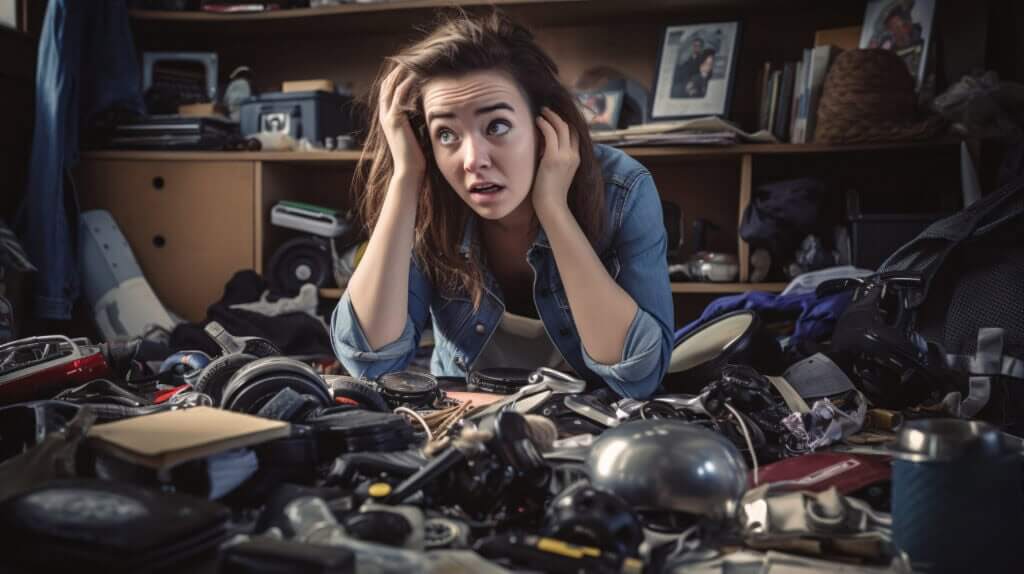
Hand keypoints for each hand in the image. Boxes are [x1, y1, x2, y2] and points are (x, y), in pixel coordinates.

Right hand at [378, 65, 425, 182]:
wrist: (410, 171)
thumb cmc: (417, 155)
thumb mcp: (416, 131)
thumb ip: (417, 118)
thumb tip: (428, 106)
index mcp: (388, 117)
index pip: (389, 89)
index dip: (397, 76)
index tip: (412, 65)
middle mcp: (385, 115)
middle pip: (387, 83)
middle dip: (399, 69)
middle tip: (414, 57)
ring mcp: (388, 117)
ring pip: (392, 87)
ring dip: (403, 73)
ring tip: (417, 61)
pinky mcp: (395, 121)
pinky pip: (399, 97)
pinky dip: (408, 85)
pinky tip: (419, 76)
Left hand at [533, 107, 579, 216]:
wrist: (552, 206)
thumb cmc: (550, 194)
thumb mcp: (557, 172)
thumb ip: (554, 159)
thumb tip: (543, 148)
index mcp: (576, 159)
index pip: (575, 134)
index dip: (566, 123)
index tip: (554, 118)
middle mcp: (573, 155)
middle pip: (569, 127)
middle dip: (558, 116)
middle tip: (546, 110)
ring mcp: (565, 156)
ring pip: (561, 127)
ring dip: (551, 116)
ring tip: (541, 112)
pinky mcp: (553, 158)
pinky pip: (550, 133)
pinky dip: (544, 124)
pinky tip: (537, 121)